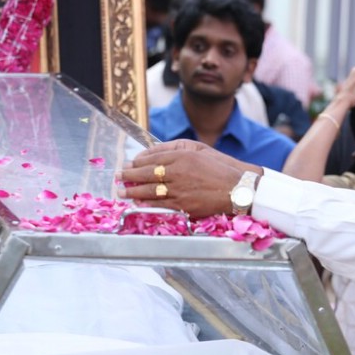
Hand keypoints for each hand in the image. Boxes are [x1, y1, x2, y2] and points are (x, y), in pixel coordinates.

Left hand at [117, 140, 261, 219]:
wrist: (237, 188)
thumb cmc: (219, 167)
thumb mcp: (198, 149)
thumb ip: (174, 148)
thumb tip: (151, 152)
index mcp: (181, 156)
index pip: (152, 158)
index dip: (137, 162)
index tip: (127, 164)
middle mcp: (178, 172)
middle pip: (146, 174)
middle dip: (129, 176)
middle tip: (117, 177)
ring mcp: (180, 190)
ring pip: (150, 191)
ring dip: (133, 192)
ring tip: (121, 191)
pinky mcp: (184, 205)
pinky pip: (160, 205)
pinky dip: (147, 204)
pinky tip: (137, 203)